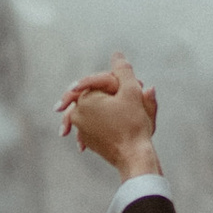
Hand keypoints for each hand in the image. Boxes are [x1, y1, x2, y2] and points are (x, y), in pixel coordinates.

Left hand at [56, 53, 161, 176]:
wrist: (134, 157)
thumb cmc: (133, 124)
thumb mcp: (132, 91)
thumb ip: (124, 70)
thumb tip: (117, 55)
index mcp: (85, 99)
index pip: (95, 81)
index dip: (110, 79)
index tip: (118, 80)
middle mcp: (78, 114)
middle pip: (89, 95)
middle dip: (100, 92)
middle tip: (105, 92)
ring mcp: (81, 129)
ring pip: (88, 111)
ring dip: (97, 107)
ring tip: (108, 107)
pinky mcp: (88, 141)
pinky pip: (90, 126)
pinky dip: (97, 122)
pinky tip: (106, 122)